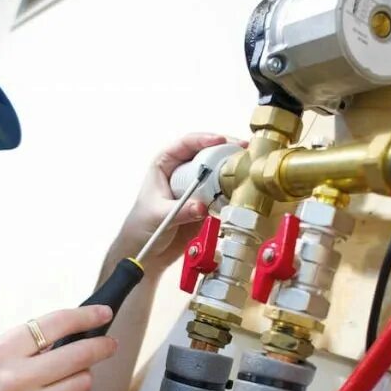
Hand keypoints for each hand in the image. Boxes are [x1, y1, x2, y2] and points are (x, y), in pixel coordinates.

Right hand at [0, 305, 117, 390]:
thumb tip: (74, 334)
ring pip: (82, 382)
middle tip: (110, 344)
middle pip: (79, 354)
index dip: (86, 317)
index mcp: (3, 350)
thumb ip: (28, 347)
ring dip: (81, 378)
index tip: (103, 313)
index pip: (56, 323)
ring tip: (66, 379)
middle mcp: (17, 376)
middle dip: (101, 347)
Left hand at [116, 133, 244, 273]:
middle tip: (244, 152)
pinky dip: (232, 191)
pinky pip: (222, 192)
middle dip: (226, 151)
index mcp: (165, 164)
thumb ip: (181, 211)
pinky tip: (242, 190)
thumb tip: (201, 207)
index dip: (205, 139)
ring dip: (233, 170)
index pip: (186, 143)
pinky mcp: (206, 202)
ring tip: (248, 169)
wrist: (147, 252)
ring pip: (218, 171)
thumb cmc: (142, 226)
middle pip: (208, 153)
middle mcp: (182, 171)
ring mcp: (195, 186)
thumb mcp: (159, 215)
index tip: (221, 141)